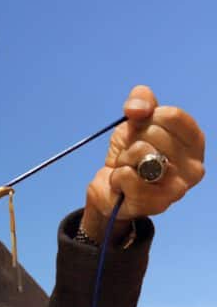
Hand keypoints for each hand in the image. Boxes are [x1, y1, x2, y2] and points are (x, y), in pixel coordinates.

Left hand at [82, 85, 204, 240]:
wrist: (110, 191)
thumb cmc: (130, 156)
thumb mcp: (135, 122)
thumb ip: (141, 102)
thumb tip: (136, 108)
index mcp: (195, 142)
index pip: (172, 115)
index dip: (148, 116)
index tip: (140, 128)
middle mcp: (194, 167)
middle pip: (154, 133)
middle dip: (133, 140)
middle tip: (132, 156)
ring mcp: (178, 188)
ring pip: (141, 152)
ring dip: (124, 158)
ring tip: (128, 170)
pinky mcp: (157, 204)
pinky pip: (127, 176)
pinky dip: (117, 176)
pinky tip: (122, 185)